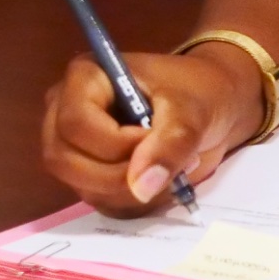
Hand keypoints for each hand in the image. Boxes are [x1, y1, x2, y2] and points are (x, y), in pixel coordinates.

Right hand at [40, 45, 264, 216]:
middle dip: (118, 173)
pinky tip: (162, 178)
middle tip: (167, 161)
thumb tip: (142, 188)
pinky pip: (100, 201)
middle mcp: (65, 113)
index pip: (75, 123)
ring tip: (172, 164)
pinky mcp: (88, 175)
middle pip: (65, 160)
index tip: (154, 137)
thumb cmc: (199, 92)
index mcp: (85, 78)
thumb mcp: (193, 110)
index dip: (114, 142)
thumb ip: (170, 144)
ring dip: (132, 188)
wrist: (213, 107)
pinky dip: (136, 199)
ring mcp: (73, 148)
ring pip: (82, 186)